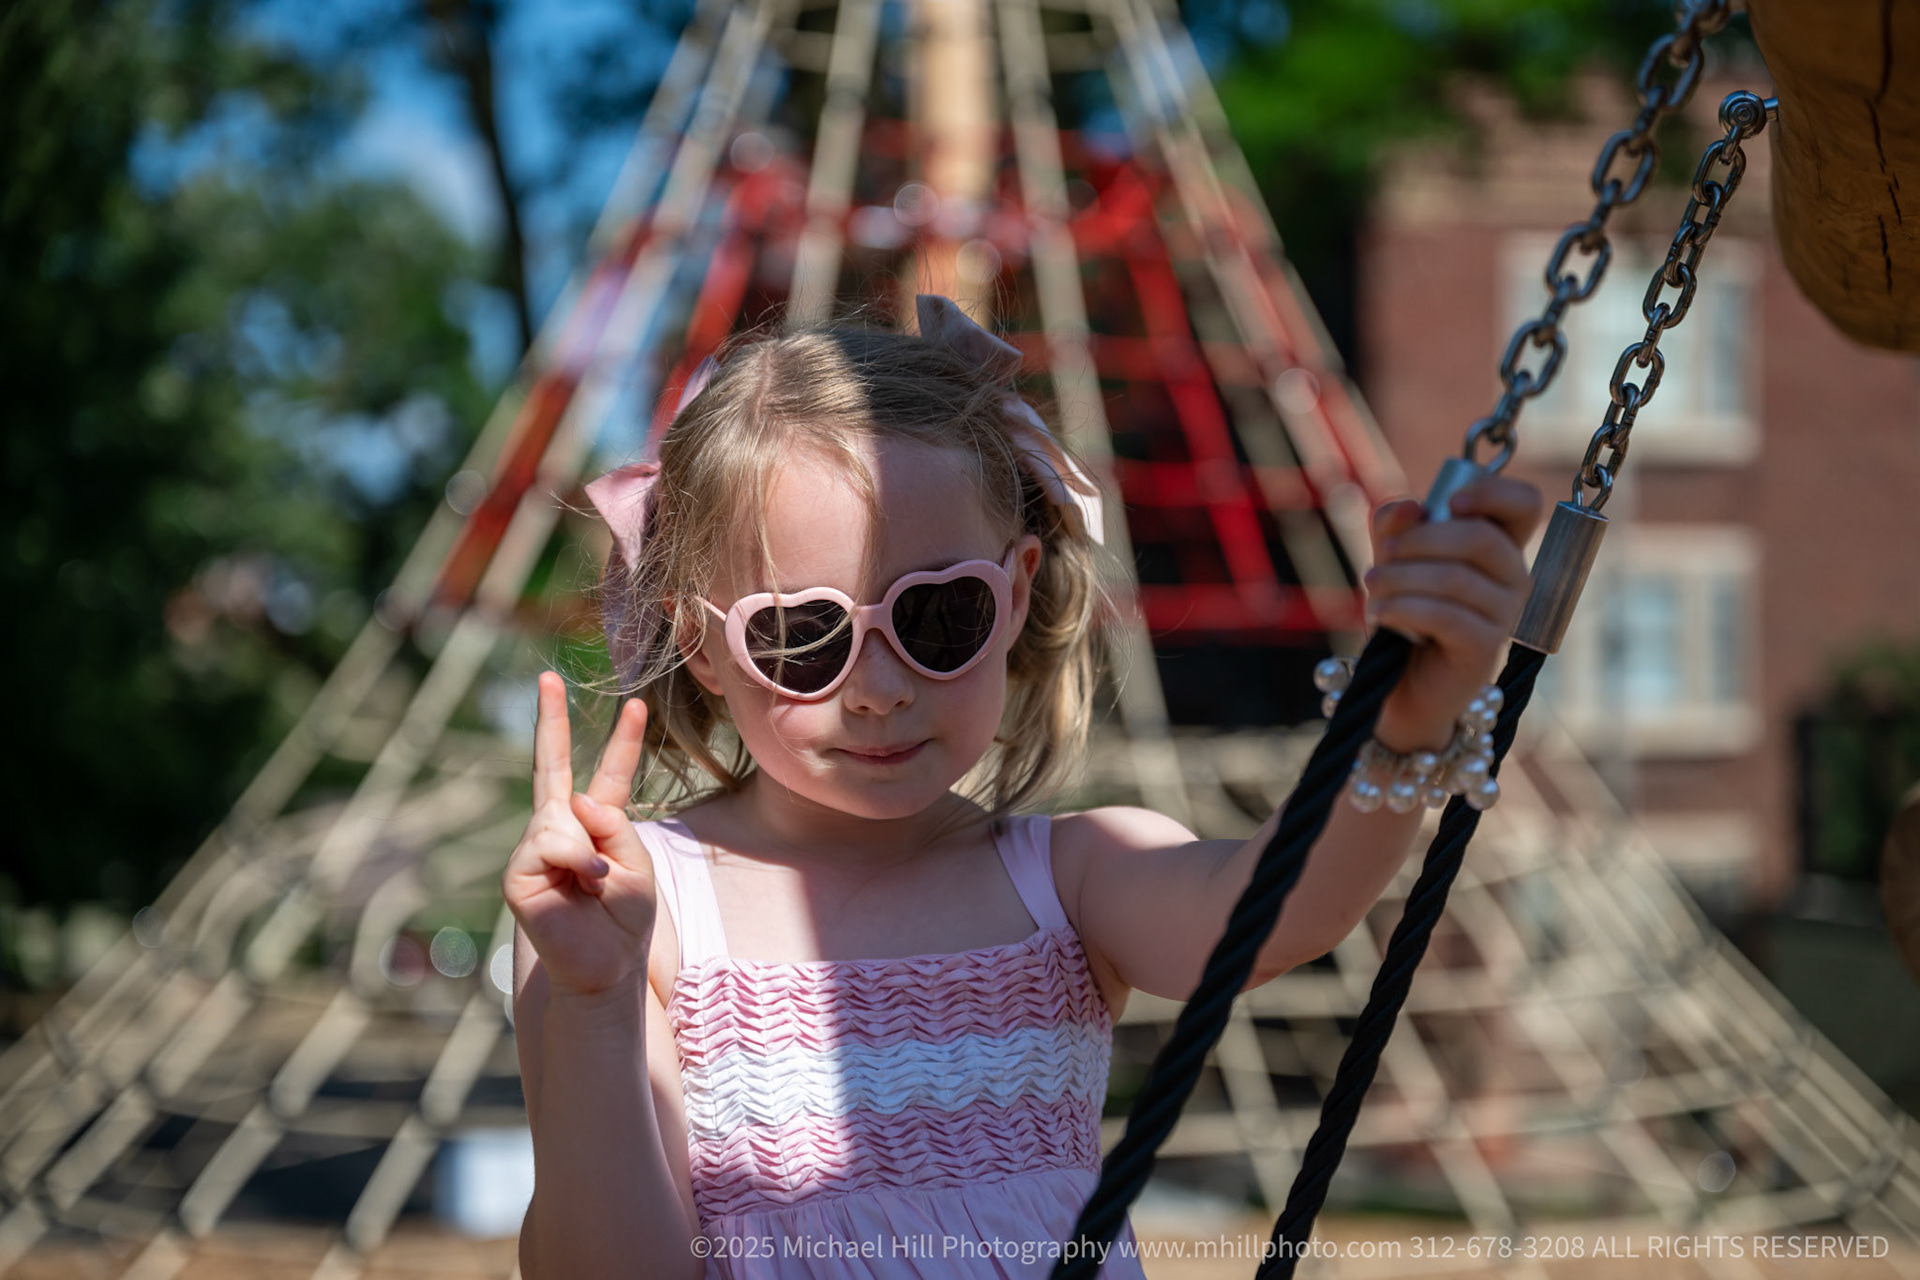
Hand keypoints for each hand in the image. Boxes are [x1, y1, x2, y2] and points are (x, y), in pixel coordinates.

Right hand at [503, 671, 655, 998]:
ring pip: (561, 817)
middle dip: (550, 720)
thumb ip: (614, 826)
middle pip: (554, 765)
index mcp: (600, 825)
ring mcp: (537, 846)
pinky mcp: (520, 871)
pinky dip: (575, 860)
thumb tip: (572, 801)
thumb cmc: (623, 924)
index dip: (624, 741)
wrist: (603, 969)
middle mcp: (563, 828)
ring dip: (587, 850)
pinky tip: (582, 884)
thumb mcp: (637, 867)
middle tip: (547, 677)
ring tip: (595, 884)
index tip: (637, 705)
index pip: (611, 775)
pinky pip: (550, 843)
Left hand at [1361, 476, 1543, 752]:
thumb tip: (1409, 506)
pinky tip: (1381, 612)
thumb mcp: (1392, 559)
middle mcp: (1513, 577)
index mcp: (1499, 545)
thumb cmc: (1403, 613)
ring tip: (1371, 586)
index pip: (1525, 504)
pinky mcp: (1486, 648)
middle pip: (1481, 538)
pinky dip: (1405, 608)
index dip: (1493, 492)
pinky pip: (1447, 616)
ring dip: (1402, 576)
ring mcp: (1505, 614)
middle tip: (1383, 554)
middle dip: (1420, 539)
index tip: (1449, 502)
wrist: (1397, 682)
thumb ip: (1395, 525)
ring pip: (1457, 578)